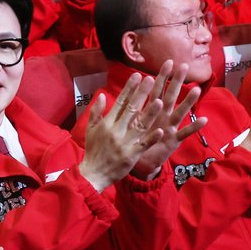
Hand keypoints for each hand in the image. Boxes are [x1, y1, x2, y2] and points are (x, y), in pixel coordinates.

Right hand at [77, 72, 165, 190]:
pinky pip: (143, 145)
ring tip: (159, 100)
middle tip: (151, 79)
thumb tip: (102, 95)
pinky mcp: (131, 155)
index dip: (129, 88)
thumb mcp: (90, 129)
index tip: (137, 76)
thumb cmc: (93, 150)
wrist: (93, 174)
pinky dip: (151, 138)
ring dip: (149, 113)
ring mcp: (124, 143)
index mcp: (107, 123)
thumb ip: (96, 111)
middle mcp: (116, 130)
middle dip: (141, 94)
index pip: (120, 102)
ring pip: (139, 125)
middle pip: (131, 109)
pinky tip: (160, 130)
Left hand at [128, 60, 206, 177]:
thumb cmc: (135, 140)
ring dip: (188, 101)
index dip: (162, 77)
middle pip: (170, 96)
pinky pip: (185, 133)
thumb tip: (117, 92)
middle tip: (184, 66)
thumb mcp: (129, 122)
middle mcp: (163, 116)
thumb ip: (126, 107)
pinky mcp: (174, 140)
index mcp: (152, 110)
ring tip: (196, 90)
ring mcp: (170, 127)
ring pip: (180, 112)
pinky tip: (204, 119)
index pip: (157, 90)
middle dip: (177, 82)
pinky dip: (194, 127)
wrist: (140, 162)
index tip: (168, 61)